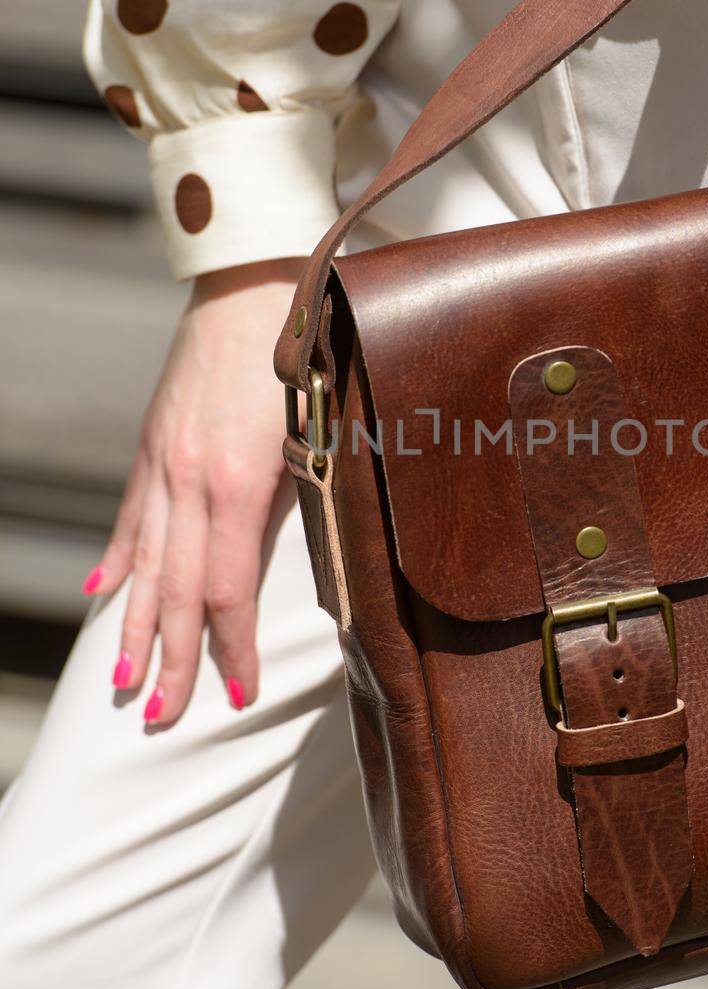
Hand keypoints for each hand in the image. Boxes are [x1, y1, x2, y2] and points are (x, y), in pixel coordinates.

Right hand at [84, 258, 303, 724]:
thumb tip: (311, 554)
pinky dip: (119, 555)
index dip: (230, 647)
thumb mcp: (319, 429)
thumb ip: (306, 496)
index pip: (227, 590)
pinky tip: (107, 590)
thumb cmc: (308, 346)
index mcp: (236, 484)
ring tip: (124, 680)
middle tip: (163, 716)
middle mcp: (188, 480)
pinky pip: (133, 511)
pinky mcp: (155, 439)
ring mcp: (164, 460)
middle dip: (172, 659)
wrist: (255, 272)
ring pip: (145, 560)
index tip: (235, 693)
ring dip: (135, 625)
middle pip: (176, 589)